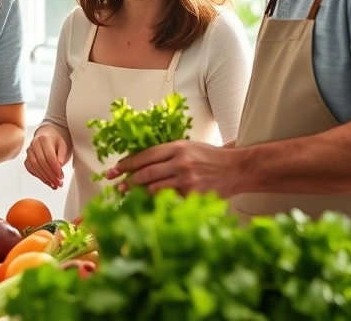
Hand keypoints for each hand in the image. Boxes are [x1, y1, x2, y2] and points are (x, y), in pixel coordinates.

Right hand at [25, 126, 67, 189]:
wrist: (47, 135)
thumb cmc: (56, 140)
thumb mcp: (63, 145)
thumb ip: (62, 155)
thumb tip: (59, 166)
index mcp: (44, 139)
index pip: (50, 156)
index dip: (55, 168)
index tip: (61, 176)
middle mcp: (34, 144)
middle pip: (42, 162)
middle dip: (51, 175)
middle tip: (58, 183)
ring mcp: (29, 151)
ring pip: (35, 166)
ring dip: (45, 177)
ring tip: (54, 185)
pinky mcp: (27, 158)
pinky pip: (30, 169)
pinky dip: (39, 176)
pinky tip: (46, 181)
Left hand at [105, 140, 240, 197]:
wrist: (236, 169)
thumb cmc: (210, 158)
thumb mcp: (188, 147)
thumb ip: (166, 154)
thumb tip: (140, 163)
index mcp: (177, 147)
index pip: (145, 155)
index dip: (127, 163)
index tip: (114, 169)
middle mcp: (180, 162)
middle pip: (146, 173)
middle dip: (128, 180)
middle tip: (117, 186)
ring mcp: (186, 180)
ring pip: (154, 188)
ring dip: (139, 193)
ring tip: (128, 195)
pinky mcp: (193, 195)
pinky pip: (169, 199)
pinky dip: (157, 201)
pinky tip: (148, 203)